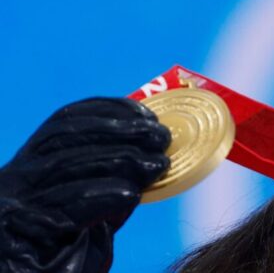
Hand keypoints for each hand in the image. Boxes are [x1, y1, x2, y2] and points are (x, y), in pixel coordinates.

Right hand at [0, 98, 170, 272]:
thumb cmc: (67, 257)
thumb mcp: (92, 212)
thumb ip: (111, 184)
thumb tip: (152, 158)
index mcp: (30, 167)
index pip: (65, 122)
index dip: (109, 111)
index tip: (149, 115)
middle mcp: (13, 180)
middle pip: (67, 136)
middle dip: (122, 130)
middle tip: (162, 138)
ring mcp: (10, 204)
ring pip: (67, 164)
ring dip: (121, 159)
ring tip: (157, 165)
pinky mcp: (15, 232)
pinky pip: (66, 204)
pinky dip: (104, 195)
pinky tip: (131, 195)